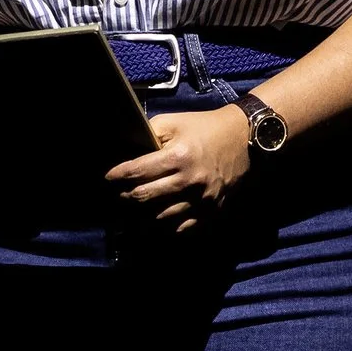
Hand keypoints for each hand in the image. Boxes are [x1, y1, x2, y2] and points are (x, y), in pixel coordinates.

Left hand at [106, 107, 250, 234]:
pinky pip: (183, 228)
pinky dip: (166, 228)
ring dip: (142, 217)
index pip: (137, 172)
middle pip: (144, 197)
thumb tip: (127, 151)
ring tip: (131, 213)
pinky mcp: (212, 210)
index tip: (108, 178)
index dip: (117, 176)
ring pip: (160, 218)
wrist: (243, 138)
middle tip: (118, 195)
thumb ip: (149, 135)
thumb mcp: (174, 122)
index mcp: (178, 156)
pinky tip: (156, 223)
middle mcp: (189, 181)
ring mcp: (201, 199)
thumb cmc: (204, 128)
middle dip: (125, 197)